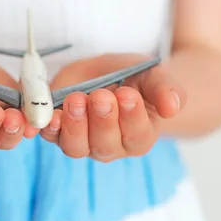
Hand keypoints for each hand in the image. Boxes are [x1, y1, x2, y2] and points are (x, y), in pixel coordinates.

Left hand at [40, 53, 185, 161]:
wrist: (111, 74)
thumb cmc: (136, 80)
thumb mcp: (153, 77)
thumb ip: (165, 90)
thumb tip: (173, 106)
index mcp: (139, 136)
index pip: (136, 134)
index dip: (131, 116)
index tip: (128, 95)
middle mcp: (110, 146)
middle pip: (105, 144)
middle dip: (102, 119)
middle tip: (100, 96)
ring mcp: (83, 142)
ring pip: (76, 146)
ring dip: (74, 125)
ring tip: (75, 100)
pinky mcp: (58, 133)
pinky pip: (51, 137)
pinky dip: (48, 128)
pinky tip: (49, 115)